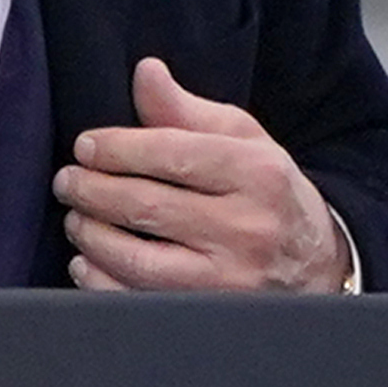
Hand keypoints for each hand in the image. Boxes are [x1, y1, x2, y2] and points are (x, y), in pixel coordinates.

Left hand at [54, 58, 354, 292]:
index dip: (117, 149)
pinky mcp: (211, 315)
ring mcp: (229, 280)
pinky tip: (87, 261)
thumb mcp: (243, 141)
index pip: (172, 154)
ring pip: (138, 260)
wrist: (319, 265)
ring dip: (92, 235)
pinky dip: (101, 282)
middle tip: (68, 181)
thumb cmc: (270, 194)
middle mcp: (246, 228)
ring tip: (77, 217)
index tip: (85, 146)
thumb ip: (187, 109)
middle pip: (148, 207)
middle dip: (93, 191)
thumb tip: (145, 72)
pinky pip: (139, 302)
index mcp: (256, 173)